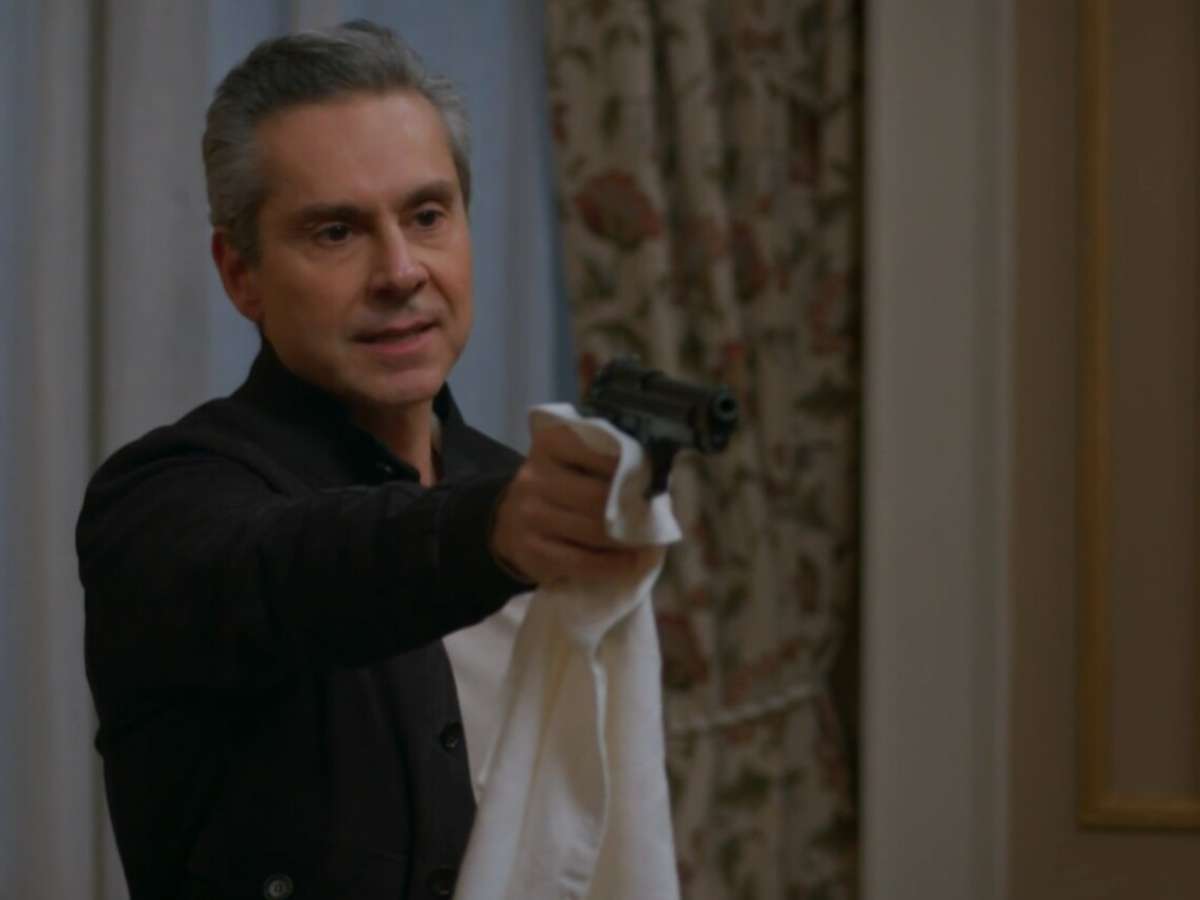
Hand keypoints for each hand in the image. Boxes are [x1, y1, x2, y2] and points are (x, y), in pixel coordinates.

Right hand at [490, 425, 651, 583]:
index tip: (654, 481)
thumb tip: (654, 479)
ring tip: (651, 542)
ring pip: (595, 531)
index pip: (600, 450)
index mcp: (550, 443)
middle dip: (634, 510)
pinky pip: (584, 562)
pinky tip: (633, 563)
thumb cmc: (558, 487)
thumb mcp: (572, 459)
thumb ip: (605, 458)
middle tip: (659, 517)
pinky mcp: (531, 551)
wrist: (511, 523)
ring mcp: (529, 516)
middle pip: (599, 497)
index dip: (632, 467)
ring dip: (629, 540)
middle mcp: (535, 477)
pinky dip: (615, 565)